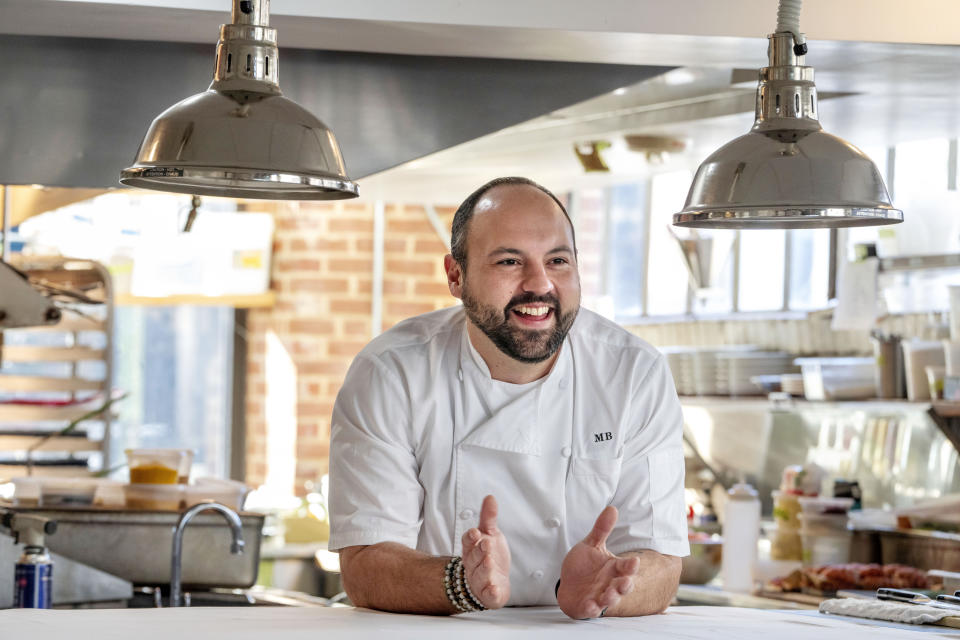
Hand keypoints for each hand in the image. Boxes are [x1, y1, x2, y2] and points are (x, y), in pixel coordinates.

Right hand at [461, 494, 510, 608]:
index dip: (471, 537)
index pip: (468, 542)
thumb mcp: (490, 534)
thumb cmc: (489, 555)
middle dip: (479, 551)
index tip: (476, 532)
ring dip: (484, 568)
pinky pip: (488, 594)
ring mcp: (480, 580)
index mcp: (472, 549)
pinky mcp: (488, 594)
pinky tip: (494, 589)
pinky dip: (490, 592)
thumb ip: (489, 518)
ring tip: (489, 562)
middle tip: (486, 544)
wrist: (493, 582)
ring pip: (479, 574)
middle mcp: (473, 565)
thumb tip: (490, 496)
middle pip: (474, 557)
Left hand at [557, 506, 639, 618]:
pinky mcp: (587, 607)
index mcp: (613, 568)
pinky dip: (591, 609)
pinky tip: (590, 606)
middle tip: (625, 582)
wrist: (569, 584)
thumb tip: (612, 508)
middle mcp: (610, 584)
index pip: (626, 567)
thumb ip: (602, 529)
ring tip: (609, 595)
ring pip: (609, 599)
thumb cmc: (584, 566)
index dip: (630, 565)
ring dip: (610, 598)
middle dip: (625, 586)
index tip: (635, 562)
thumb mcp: (591, 544)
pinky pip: (591, 610)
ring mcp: (599, 596)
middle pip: (622, 586)